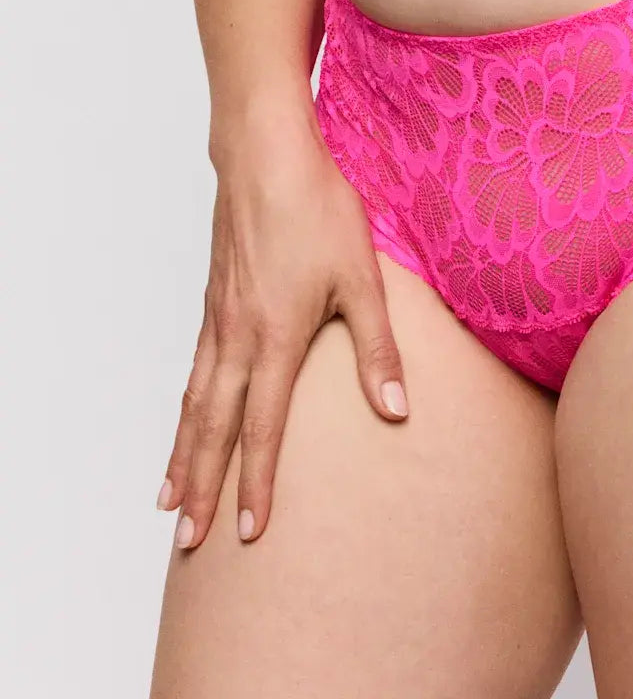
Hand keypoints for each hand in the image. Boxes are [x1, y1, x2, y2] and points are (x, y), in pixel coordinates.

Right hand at [157, 118, 406, 548]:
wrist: (266, 157)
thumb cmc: (319, 211)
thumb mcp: (364, 280)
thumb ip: (378, 350)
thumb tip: (397, 411)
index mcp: (275, 339)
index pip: (262, 429)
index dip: (256, 483)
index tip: (250, 531)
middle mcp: (236, 338)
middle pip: (214, 429)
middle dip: (202, 488)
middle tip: (187, 541)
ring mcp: (218, 321)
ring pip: (193, 404)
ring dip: (183, 456)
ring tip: (169, 501)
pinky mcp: (213, 302)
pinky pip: (192, 372)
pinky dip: (184, 411)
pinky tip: (188, 422)